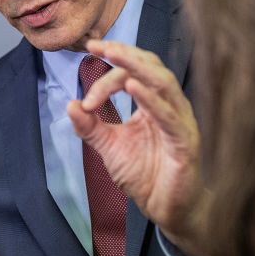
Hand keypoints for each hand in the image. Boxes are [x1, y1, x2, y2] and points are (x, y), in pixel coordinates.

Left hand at [66, 40, 205, 253]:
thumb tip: (69, 104)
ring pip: (163, 83)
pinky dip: (151, 100)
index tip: (84, 99)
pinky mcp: (185, 142)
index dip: (106, 78)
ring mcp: (180, 122)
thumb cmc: (146, 176)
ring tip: (113, 54)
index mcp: (154, 104)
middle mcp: (170, 107)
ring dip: (137, 66)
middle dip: (124, 53)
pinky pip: (169, 116)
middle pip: (151, 67)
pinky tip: (133, 88)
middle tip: (97, 46)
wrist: (166, 210)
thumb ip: (91, 127)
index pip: (132, 76)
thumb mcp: (110, 148)